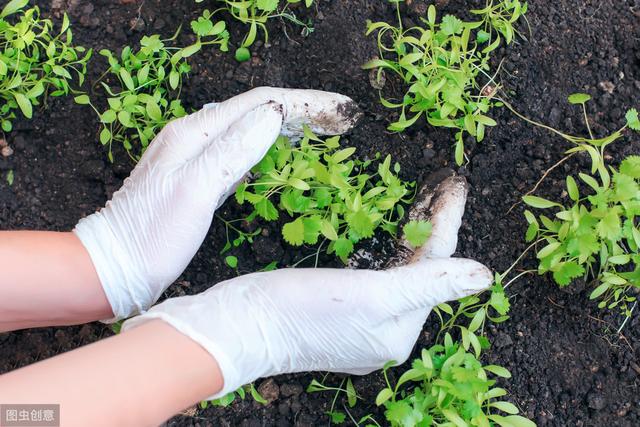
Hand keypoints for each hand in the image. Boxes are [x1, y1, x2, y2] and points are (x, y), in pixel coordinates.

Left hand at [73, 88, 360, 320]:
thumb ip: (233, 150)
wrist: (115, 265)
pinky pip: (239, 151)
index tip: (338, 109)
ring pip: (249, 129)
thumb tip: (274, 116)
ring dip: (286, 127)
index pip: (257, 102)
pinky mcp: (197, 178)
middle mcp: (193, 136)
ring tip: (320, 130)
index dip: (301, 102)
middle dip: (300, 110)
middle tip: (339, 119)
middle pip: (255, 110)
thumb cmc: (153, 234)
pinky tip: (279, 154)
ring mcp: (194, 156)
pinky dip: (267, 148)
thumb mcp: (195, 189)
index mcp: (194, 132)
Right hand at [122, 173, 491, 397]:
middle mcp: (386, 333)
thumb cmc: (297, 310)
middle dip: (432, 223)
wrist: (235, 326)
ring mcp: (362, 323)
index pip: (435, 268)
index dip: (446, 222)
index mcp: (399, 333)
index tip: (455, 182)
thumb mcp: (368, 295)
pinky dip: (386, 244)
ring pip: (400, 268)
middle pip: (421, 269)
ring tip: (425, 192)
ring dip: (412, 230)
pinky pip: (376, 272)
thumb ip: (428, 284)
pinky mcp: (339, 311)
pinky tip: (390, 221)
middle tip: (442, 180)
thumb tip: (485, 277)